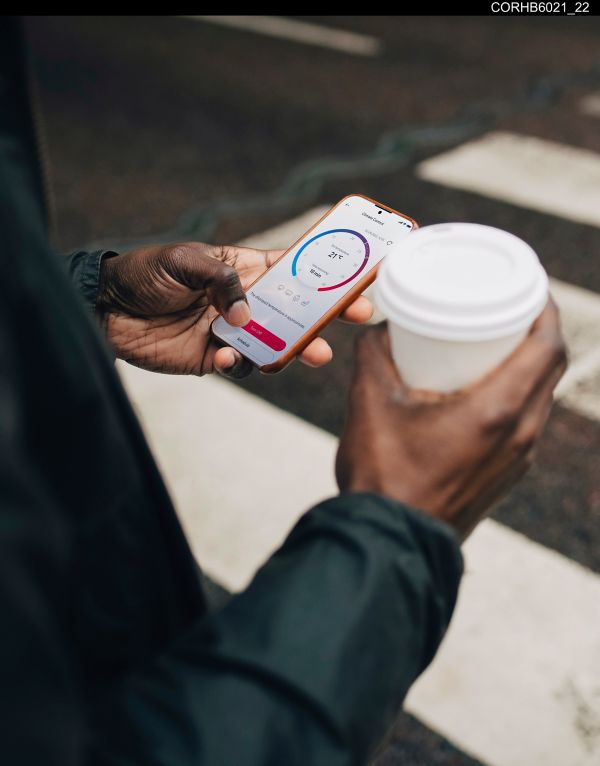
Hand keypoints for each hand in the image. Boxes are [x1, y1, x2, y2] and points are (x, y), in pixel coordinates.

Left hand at [97, 242, 372, 377]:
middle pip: (296, 311)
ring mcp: (233, 332)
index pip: (293, 272)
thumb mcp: (185, 261)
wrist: (107, 308)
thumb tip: (248, 315)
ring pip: (276, 344)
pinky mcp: (215, 359)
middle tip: (357, 317)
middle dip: (327, 315)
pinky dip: (241, 365)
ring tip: (314, 354)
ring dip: (296, 349)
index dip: (325, 276)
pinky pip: (240, 366)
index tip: (356, 279)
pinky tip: (227, 358)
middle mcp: (245, 302)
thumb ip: (222, 282)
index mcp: (244, 271)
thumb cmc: (146, 273)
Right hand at [335, 301, 566, 538]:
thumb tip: (378, 330)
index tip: (529, 285)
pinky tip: (475, 395)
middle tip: (503, 309)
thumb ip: (373, 356)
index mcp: (498, 410)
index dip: (545, 308)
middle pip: (548, 368)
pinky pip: (523, 424)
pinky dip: (511, 397)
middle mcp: (520, 434)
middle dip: (533, 331)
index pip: (548, 345)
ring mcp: (517, 459)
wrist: (388, 544)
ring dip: (524, 366)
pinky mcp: (505, 476)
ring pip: (537, 398)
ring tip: (489, 347)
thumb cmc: (384, 477)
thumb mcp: (370, 404)